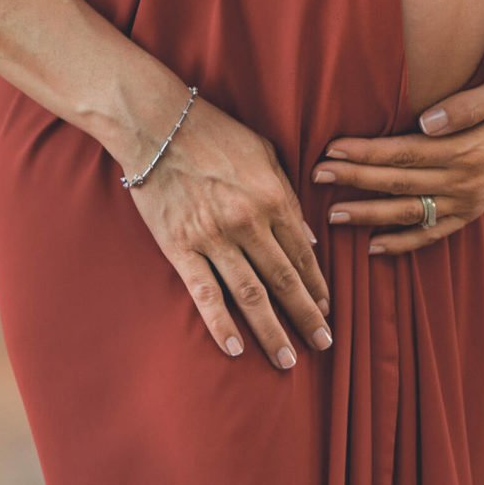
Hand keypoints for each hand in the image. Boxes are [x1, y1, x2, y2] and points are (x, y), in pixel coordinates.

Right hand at [122, 88, 332, 369]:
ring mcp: (213, 238)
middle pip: (284, 280)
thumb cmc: (214, 132)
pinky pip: (204, 293)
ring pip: (251, 295)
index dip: (317, 285)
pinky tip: (234, 348)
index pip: (303, 253)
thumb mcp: (265, 153)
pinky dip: (220, 323)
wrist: (156, 124)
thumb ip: (290, 196)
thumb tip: (310, 239)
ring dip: (272, 331)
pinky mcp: (180, 248)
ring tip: (287, 360)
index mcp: (273, 197)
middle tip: (324, 343)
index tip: (327, 309)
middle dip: (306, 316)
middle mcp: (248, 223)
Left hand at [311, 64, 483, 254]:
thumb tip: (427, 121)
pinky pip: (434, 234)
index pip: (406, 153)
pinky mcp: (473, 210)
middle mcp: (469, 182)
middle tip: (315, 176)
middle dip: (355, 181)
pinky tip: (373, 248)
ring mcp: (471, 201)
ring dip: (370, 216)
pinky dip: (404, 244)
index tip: (331, 149)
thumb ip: (466, 105)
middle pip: (400, 183)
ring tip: (332, 217)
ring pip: (410, 213)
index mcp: (472, 150)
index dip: (367, 153)